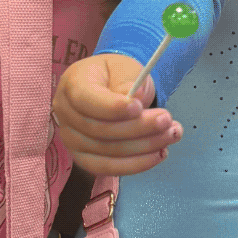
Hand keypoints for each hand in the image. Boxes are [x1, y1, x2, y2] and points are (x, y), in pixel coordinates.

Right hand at [53, 52, 181, 175]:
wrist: (109, 89)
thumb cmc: (117, 76)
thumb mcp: (125, 69)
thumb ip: (129, 81)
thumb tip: (136, 98)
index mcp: (72, 85)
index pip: (86, 100)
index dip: (112, 108)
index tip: (139, 107)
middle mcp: (65, 114)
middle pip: (99, 130)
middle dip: (138, 128)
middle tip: (167, 120)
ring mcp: (72, 140)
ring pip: (107, 152)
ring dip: (144, 147)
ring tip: (172, 134)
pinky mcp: (84, 158)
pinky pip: (109, 168)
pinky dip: (136, 164)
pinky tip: (159, 153)